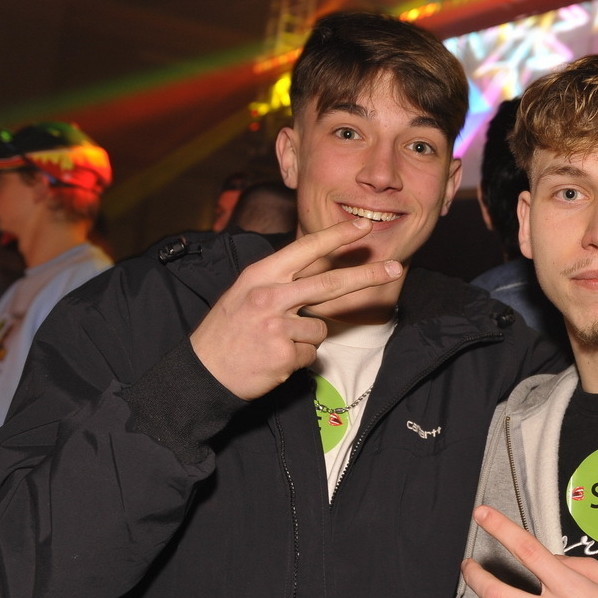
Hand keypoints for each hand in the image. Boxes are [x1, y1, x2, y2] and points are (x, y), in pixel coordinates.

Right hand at [190, 219, 402, 399]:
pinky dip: (298, 359)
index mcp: (261, 276)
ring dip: (306, 338)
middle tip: (395, 268)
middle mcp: (270, 297)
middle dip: (368, 275)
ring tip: (276, 342)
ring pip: (320, 328)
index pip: (305, 249)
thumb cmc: (228, 330)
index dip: (337, 236)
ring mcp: (277, 327)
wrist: (202, 372)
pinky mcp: (284, 355)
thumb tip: (321, 271)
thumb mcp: (245, 292)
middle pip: (330, 283)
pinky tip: (274, 359)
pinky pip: (311, 354)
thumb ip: (280, 280)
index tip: (363, 226)